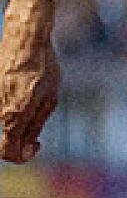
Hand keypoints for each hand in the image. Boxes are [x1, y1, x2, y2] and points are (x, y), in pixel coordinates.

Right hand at [0, 15, 59, 163]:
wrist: (24, 40)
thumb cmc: (43, 67)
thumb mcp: (49, 99)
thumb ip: (35, 126)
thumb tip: (26, 148)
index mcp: (13, 116)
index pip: (8, 153)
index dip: (22, 157)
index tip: (36, 146)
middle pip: (5, 138)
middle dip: (21, 139)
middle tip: (35, 131)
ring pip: (2, 122)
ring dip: (17, 120)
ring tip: (34, 100)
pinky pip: (0, 107)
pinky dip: (11, 108)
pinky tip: (24, 92)